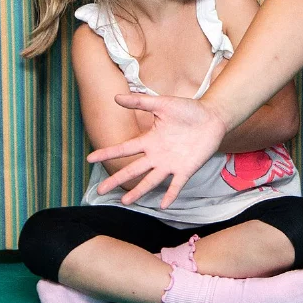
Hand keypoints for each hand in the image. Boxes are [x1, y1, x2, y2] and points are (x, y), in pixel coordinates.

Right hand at [87, 94, 227, 207]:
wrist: (213, 116)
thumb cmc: (188, 110)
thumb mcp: (162, 104)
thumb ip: (140, 102)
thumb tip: (116, 97)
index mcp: (149, 140)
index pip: (124, 149)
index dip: (107, 153)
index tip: (90, 159)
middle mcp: (157, 155)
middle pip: (133, 170)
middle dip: (117, 180)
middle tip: (100, 191)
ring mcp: (171, 164)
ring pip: (151, 180)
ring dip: (139, 191)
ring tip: (125, 202)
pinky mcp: (186, 169)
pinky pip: (176, 184)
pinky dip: (170, 194)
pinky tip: (163, 205)